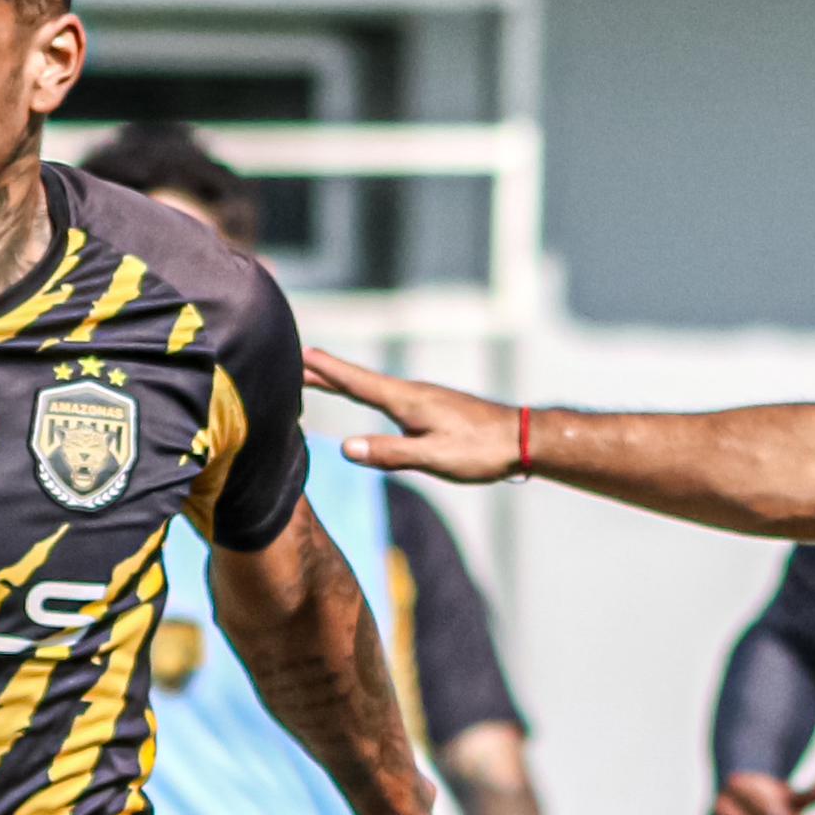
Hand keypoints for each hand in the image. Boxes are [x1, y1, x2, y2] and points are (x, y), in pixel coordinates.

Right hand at [305, 349, 522, 485]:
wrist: (521, 439)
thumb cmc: (480, 451)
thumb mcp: (433, 458)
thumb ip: (390, 454)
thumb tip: (346, 449)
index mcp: (408, 402)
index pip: (358, 383)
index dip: (327, 371)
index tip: (300, 356)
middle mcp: (411, 394)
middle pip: (359, 381)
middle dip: (325, 373)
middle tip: (293, 362)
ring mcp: (421, 399)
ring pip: (371, 387)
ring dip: (341, 380)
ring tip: (316, 376)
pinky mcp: (430, 407)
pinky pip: (386, 396)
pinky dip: (363, 390)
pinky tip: (363, 395)